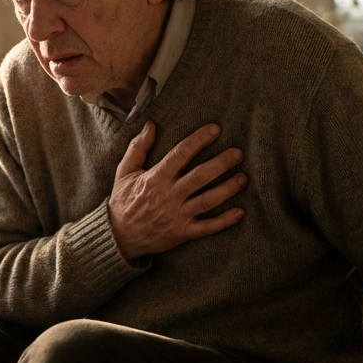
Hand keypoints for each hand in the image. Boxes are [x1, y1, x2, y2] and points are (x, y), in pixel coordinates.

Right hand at [108, 121, 246, 261]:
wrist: (118, 237)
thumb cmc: (123, 201)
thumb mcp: (124, 172)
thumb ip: (138, 148)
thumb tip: (151, 125)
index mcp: (155, 178)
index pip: (181, 154)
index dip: (199, 140)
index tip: (215, 129)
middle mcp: (169, 196)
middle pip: (200, 176)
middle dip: (221, 163)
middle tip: (238, 153)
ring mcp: (177, 216)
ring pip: (208, 200)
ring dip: (228, 189)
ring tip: (244, 178)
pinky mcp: (183, 232)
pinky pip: (207, 227)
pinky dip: (225, 221)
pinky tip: (240, 212)